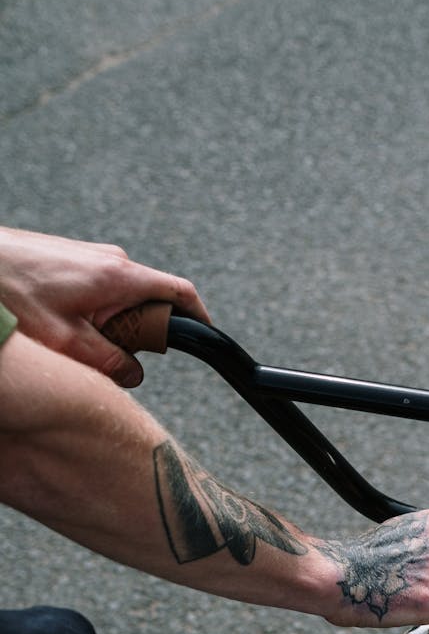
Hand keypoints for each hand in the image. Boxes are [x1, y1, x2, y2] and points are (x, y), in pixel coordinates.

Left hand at [0, 227, 209, 386]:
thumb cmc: (12, 293)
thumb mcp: (65, 341)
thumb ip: (108, 362)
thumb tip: (135, 375)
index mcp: (120, 277)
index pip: (180, 293)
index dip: (200, 317)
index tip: (205, 339)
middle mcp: (114, 261)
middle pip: (151, 303)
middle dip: (139, 335)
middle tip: (111, 355)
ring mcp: (96, 258)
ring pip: (124, 301)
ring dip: (112, 327)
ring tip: (78, 339)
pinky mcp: (79, 261)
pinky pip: (104, 294)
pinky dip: (95, 316)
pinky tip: (66, 326)